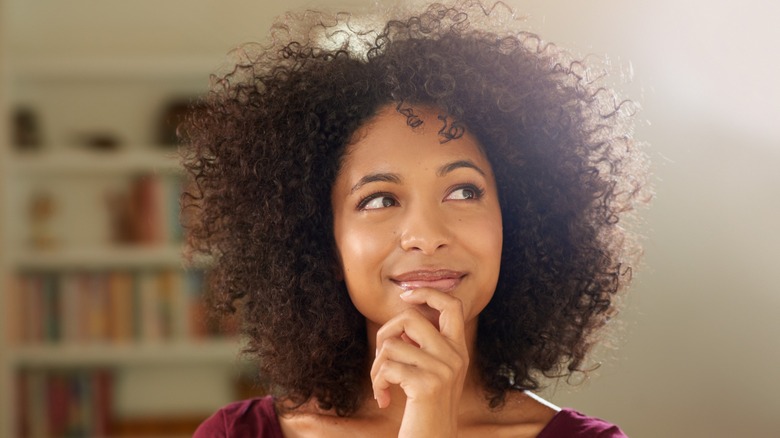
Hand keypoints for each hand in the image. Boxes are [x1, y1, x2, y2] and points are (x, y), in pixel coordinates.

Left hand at [371, 288, 468, 436]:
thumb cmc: (424, 408)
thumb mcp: (433, 372)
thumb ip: (425, 345)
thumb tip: (403, 316)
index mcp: (459, 350)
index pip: (452, 305)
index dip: (427, 293)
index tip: (405, 296)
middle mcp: (455, 356)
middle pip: (410, 318)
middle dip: (385, 333)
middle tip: (382, 358)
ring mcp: (443, 370)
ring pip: (391, 344)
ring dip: (376, 367)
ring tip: (381, 385)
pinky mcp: (426, 385)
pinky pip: (386, 367)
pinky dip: (376, 383)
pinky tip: (383, 398)